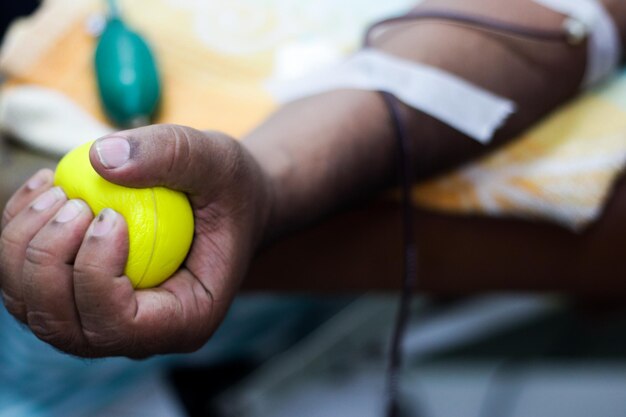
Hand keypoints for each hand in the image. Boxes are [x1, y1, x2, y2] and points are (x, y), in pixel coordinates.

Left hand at [0, 124, 270, 357]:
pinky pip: (24, 282)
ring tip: (57, 190)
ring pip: (33, 308)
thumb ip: (172, 156)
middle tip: (71, 199)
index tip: (109, 214)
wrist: (227, 201)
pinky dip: (18, 235)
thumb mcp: (218, 161)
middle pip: (64, 326)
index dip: (96, 274)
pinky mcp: (79, 296)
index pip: (120, 325)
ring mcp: (105, 319)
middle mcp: (141, 335)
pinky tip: (46, 190)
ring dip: (24, 246)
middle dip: (47, 260)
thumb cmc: (230, 187)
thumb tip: (100, 160)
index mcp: (186, 321)